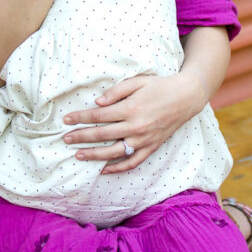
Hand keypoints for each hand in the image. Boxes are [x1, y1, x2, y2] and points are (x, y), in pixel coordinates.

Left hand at [62, 72, 207, 172]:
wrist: (185, 98)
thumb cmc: (159, 86)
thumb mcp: (137, 82)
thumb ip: (116, 91)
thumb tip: (97, 102)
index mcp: (131, 108)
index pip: (98, 115)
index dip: (80, 118)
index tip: (66, 120)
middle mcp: (136, 127)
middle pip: (102, 135)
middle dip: (81, 137)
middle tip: (65, 139)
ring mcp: (144, 140)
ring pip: (114, 152)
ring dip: (94, 155)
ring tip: (79, 155)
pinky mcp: (151, 147)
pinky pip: (132, 162)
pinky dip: (118, 168)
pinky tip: (104, 170)